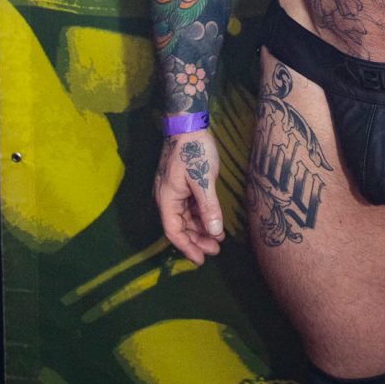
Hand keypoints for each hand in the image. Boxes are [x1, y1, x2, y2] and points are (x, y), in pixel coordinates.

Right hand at [153, 130, 225, 264]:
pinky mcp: (181, 184)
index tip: (201, 260)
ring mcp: (173, 190)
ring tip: (218, 238)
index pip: (174, 231)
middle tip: (215, 250)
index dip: (187, 247)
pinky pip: (189, 206)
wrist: (187, 123)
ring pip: (185, 217)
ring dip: (200, 228)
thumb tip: (214, 233)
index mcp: (167, 198)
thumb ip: (209, 207)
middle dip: (196, 240)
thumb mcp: (203, 180)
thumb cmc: (194, 150)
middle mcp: (166, 197)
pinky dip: (201, 215)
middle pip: (180, 226)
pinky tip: (214, 221)